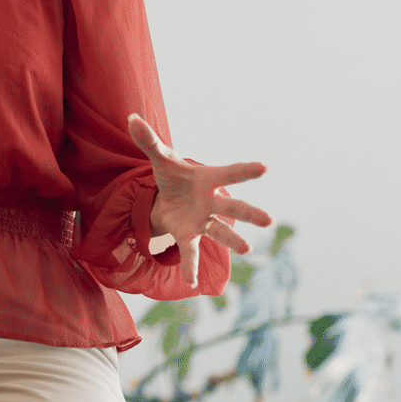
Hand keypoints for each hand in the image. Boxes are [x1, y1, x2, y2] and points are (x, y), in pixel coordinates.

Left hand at [128, 113, 270, 284]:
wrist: (166, 197)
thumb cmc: (173, 176)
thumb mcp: (160, 158)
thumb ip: (148, 140)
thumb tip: (131, 119)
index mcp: (208, 179)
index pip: (230, 173)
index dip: (246, 170)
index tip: (265, 167)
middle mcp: (211, 201)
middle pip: (233, 207)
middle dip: (250, 213)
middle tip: (268, 220)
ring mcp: (203, 220)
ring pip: (220, 231)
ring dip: (233, 241)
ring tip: (247, 250)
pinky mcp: (188, 235)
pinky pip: (191, 252)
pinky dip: (190, 266)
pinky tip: (191, 282)